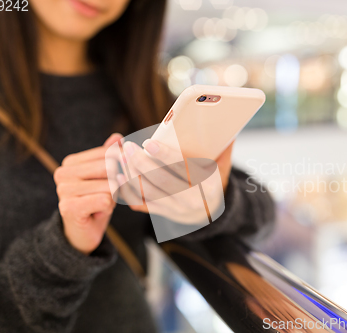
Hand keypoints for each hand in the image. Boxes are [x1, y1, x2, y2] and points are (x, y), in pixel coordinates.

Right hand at [54, 134, 122, 254]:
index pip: (108, 153)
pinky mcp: (68, 207)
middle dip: (119, 183)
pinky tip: (98, 213)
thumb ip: (110, 157)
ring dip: (113, 198)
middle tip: (110, 195)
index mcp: (71, 162)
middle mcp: (63, 173)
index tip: (118, 180)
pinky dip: (108, 207)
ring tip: (102, 204)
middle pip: (110, 167)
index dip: (123, 166)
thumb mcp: (106, 177)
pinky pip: (105, 199)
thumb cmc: (97, 202)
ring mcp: (63, 190)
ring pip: (110, 185)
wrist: (83, 233)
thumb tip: (118, 137)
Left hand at [116, 139, 232, 223]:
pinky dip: (127, 189)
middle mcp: (190, 199)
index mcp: (207, 184)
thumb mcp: (221, 168)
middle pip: (161, 181)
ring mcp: (175, 208)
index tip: (149, 143)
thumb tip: (228, 130)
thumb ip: (223, 149)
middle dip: (141, 163)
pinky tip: (119, 175)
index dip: (165, 156)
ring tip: (122, 157)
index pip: (183, 168)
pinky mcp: (162, 213)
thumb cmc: (211, 182)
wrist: (208, 213)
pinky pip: (141, 202)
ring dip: (131, 174)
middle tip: (128, 147)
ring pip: (148, 192)